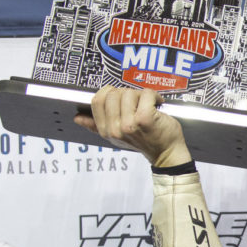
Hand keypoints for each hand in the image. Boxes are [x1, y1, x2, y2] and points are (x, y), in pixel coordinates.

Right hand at [73, 86, 191, 167]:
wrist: (167, 154)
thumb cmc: (147, 141)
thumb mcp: (118, 136)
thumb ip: (97, 126)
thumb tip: (78, 118)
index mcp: (106, 131)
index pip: (97, 101)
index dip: (109, 93)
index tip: (121, 97)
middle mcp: (115, 129)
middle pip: (112, 94)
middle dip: (127, 93)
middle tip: (139, 102)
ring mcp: (129, 124)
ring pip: (128, 93)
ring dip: (141, 95)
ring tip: (149, 105)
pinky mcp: (144, 118)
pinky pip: (145, 94)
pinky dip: (154, 95)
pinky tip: (158, 103)